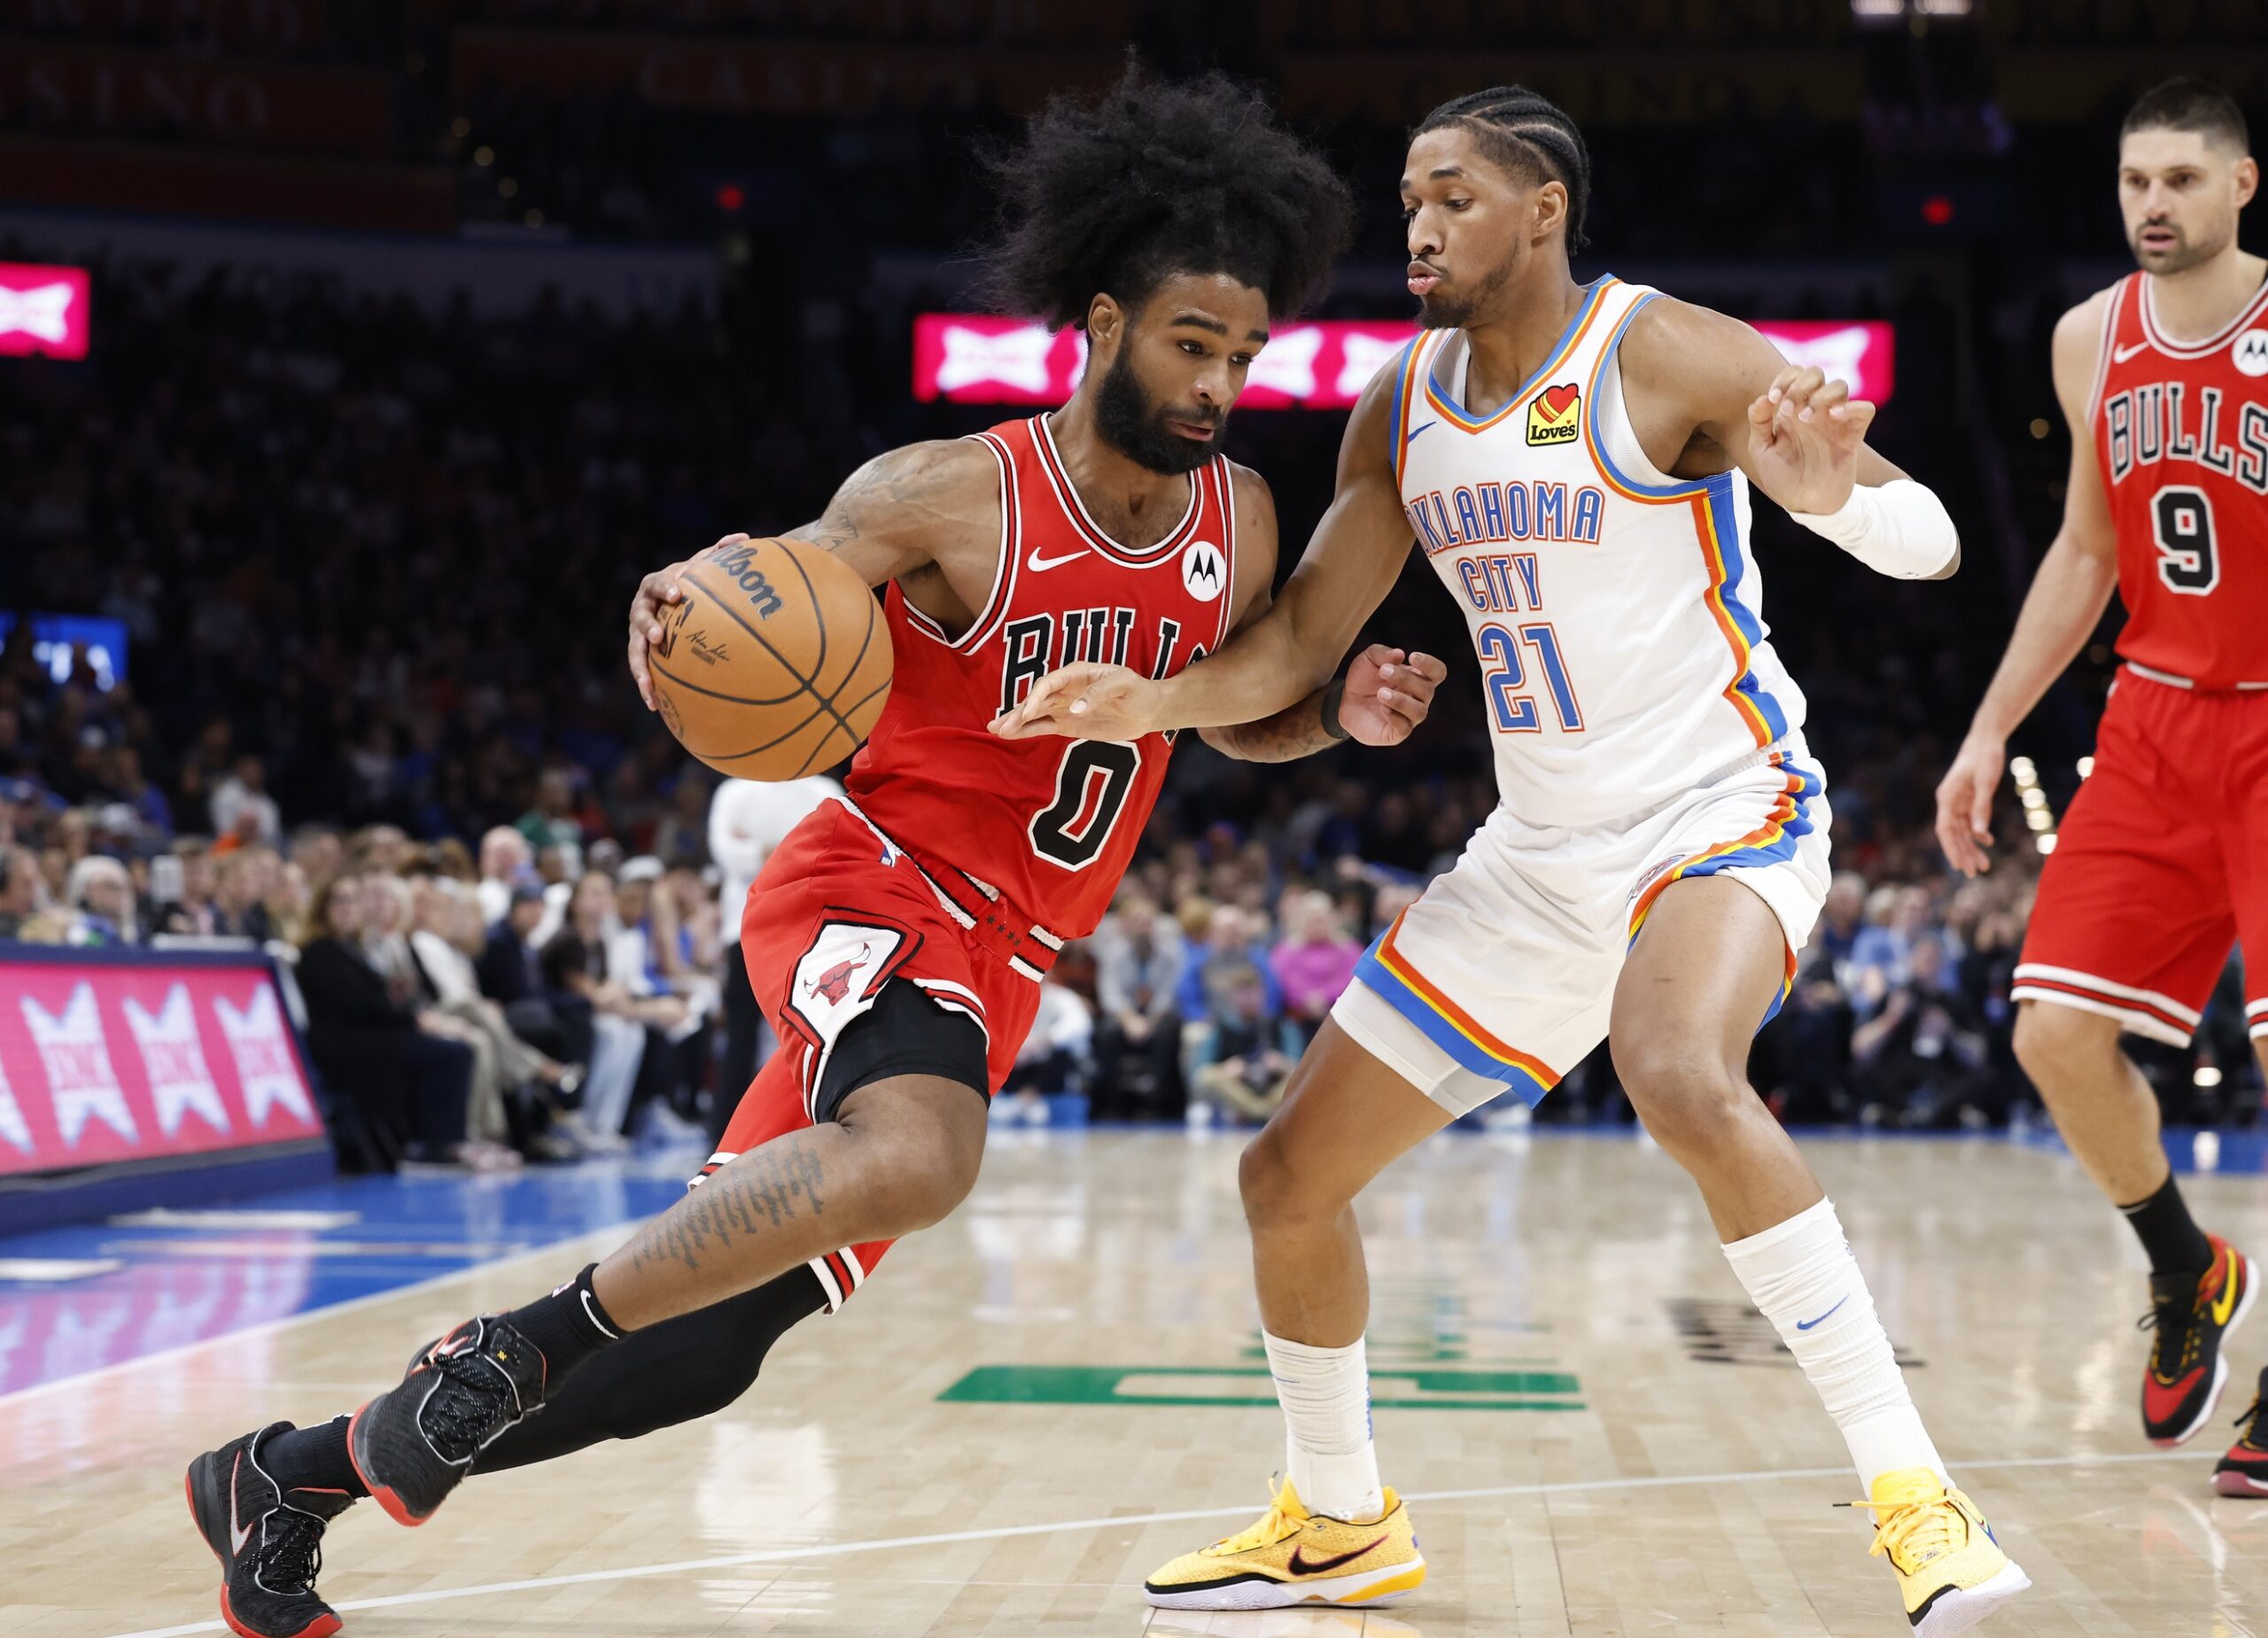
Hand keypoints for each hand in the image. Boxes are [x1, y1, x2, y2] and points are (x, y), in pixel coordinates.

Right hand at [628, 534, 741, 708]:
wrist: (676, 599)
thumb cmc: (694, 582)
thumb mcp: (706, 565)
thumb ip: (721, 552)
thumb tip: (744, 539)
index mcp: (657, 586)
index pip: (657, 584)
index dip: (665, 587)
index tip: (677, 594)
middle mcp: (643, 608)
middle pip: (639, 615)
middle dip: (647, 625)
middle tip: (657, 635)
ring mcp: (639, 632)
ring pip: (634, 649)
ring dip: (640, 665)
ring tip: (648, 683)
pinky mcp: (642, 653)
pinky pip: (642, 670)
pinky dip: (646, 686)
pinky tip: (654, 705)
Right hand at [990, 663, 1161, 741]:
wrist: (1148, 709)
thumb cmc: (1138, 690)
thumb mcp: (1124, 684)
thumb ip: (1099, 692)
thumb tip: (1074, 708)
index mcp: (1077, 673)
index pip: (1049, 683)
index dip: (1036, 696)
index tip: (1027, 712)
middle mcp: (1066, 689)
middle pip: (1036, 699)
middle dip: (1018, 712)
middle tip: (1000, 726)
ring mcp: (1064, 707)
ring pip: (1035, 714)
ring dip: (1016, 721)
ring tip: (995, 729)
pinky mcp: (1068, 724)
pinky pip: (1043, 727)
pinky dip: (1027, 731)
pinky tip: (1010, 735)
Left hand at [1338, 644, 1447, 746]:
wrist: (1345, 701)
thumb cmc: (1364, 678)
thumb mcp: (1368, 659)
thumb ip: (1382, 653)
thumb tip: (1400, 654)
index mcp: (1418, 678)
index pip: (1438, 672)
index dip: (1430, 665)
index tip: (1412, 657)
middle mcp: (1419, 699)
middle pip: (1427, 690)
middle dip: (1406, 679)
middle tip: (1383, 671)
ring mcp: (1409, 717)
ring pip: (1419, 712)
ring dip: (1401, 701)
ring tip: (1381, 693)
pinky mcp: (1396, 733)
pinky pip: (1404, 728)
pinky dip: (1394, 717)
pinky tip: (1382, 708)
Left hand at [1746, 366, 1875, 515]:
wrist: (1803, 503)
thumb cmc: (1781, 476)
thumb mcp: (1761, 450)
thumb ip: (1758, 422)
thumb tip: (1764, 398)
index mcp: (1792, 408)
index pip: (1795, 373)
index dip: (1784, 378)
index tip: (1773, 398)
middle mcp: (1814, 410)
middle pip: (1816, 373)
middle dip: (1800, 385)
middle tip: (1788, 410)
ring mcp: (1835, 421)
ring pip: (1840, 386)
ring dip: (1821, 396)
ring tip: (1804, 419)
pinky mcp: (1852, 436)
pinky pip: (1865, 409)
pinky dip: (1851, 407)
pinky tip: (1832, 417)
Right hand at [1934, 733, 2002, 876]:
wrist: (1986, 739)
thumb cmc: (1985, 758)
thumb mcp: (1986, 783)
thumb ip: (1981, 809)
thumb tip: (1979, 835)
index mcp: (1947, 798)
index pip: (1945, 830)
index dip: (1951, 849)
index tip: (1960, 867)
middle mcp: (1949, 802)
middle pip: (1954, 834)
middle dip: (1964, 854)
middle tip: (1976, 873)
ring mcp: (1958, 801)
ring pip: (1963, 830)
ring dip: (1972, 847)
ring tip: (1985, 865)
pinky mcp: (1968, 799)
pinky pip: (1971, 821)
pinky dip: (1979, 833)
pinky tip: (1988, 843)